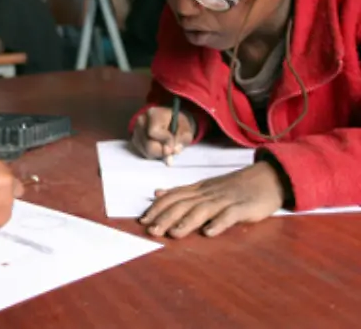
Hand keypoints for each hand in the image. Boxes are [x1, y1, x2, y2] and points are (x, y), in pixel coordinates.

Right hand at [131, 106, 193, 160]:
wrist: (170, 120)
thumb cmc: (179, 124)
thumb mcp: (187, 129)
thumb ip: (182, 139)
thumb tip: (171, 151)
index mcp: (153, 113)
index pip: (154, 132)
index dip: (165, 141)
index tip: (175, 144)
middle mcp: (141, 121)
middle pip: (149, 145)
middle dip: (163, 150)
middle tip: (171, 148)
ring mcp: (136, 131)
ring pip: (146, 151)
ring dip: (159, 153)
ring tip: (166, 147)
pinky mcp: (135, 140)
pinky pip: (143, 153)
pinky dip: (153, 154)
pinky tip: (159, 147)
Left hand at [139, 161, 284, 237]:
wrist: (268, 177)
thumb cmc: (233, 186)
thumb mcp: (205, 186)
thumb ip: (181, 192)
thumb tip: (156, 193)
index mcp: (198, 189)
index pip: (173, 197)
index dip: (157, 208)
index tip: (142, 220)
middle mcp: (208, 193)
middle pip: (183, 204)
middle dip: (166, 217)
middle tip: (151, 230)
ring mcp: (226, 200)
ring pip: (202, 210)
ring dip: (187, 222)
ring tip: (173, 234)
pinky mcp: (244, 208)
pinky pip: (230, 215)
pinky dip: (218, 223)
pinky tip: (209, 233)